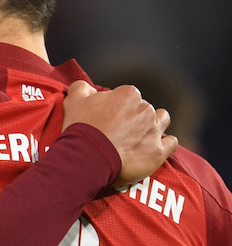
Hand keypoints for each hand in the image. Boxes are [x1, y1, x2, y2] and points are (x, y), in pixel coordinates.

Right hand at [63, 81, 177, 186]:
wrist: (87, 158)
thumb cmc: (81, 129)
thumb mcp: (74, 101)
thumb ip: (82, 87)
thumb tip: (88, 88)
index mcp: (128, 94)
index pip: (127, 96)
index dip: (117, 106)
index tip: (108, 117)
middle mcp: (146, 109)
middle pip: (144, 108)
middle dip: (134, 117)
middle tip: (118, 130)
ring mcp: (154, 130)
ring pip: (162, 121)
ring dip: (154, 125)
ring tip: (140, 135)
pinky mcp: (158, 151)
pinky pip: (171, 143)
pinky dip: (165, 144)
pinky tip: (153, 147)